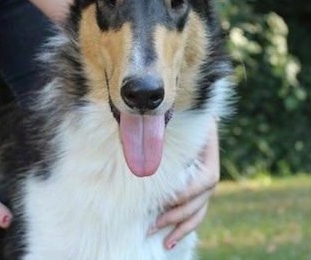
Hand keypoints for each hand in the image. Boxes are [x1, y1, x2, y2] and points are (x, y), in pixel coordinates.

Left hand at [151, 120, 219, 249]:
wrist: (189, 116)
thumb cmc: (180, 116)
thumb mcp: (178, 119)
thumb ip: (167, 130)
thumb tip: (147, 139)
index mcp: (209, 154)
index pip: (205, 180)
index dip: (187, 192)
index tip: (165, 199)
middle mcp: (210, 171)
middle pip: (201, 200)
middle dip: (178, 214)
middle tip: (153, 224)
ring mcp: (205, 183)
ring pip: (199, 211)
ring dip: (181, 227)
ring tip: (164, 241)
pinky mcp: (197, 191)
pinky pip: (195, 213)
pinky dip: (184, 227)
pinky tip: (170, 239)